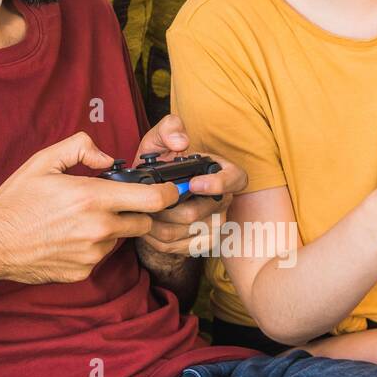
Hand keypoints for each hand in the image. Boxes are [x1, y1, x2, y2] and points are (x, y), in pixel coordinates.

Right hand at [0, 132, 174, 284]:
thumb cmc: (16, 201)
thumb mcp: (43, 161)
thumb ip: (80, 147)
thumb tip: (107, 157)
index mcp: (92, 197)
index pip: (153, 199)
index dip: (168, 193)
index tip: (169, 190)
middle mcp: (98, 229)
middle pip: (143, 222)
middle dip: (137, 212)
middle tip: (113, 203)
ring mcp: (92, 254)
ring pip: (120, 240)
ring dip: (110, 229)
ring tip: (78, 221)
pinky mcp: (83, 271)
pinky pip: (100, 256)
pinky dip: (92, 247)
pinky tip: (66, 238)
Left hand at [133, 114, 245, 256]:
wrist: (153, 190)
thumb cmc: (161, 162)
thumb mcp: (162, 138)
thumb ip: (170, 129)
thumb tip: (181, 142)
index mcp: (222, 172)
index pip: (235, 179)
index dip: (217, 184)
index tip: (193, 183)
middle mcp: (223, 201)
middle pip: (197, 213)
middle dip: (165, 208)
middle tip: (145, 200)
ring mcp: (213, 225)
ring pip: (182, 233)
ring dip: (155, 224)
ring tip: (141, 211)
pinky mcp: (200, 244)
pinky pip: (176, 247)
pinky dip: (154, 239)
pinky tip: (145, 226)